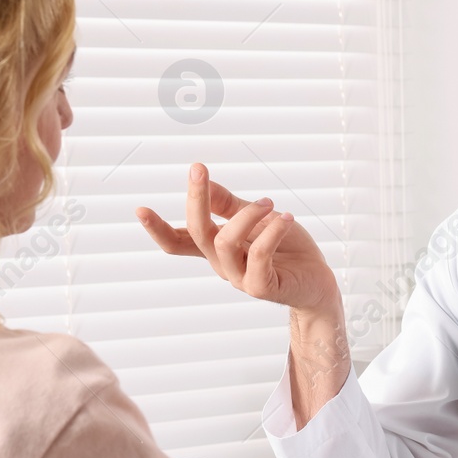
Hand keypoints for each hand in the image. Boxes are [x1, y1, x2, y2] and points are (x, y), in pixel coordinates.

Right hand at [137, 164, 338, 314]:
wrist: (318, 282)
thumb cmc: (288, 249)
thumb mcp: (257, 218)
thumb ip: (229, 204)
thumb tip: (203, 179)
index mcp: (216, 248)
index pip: (178, 241)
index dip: (157, 228)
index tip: (139, 208)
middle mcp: (222, 264)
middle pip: (197, 233)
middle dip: (195, 199)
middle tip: (198, 170)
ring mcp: (239, 278)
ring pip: (224, 242)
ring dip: (246, 215)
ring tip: (270, 203)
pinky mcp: (261, 287)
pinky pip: (258, 256)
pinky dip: (271, 233)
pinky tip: (287, 219)